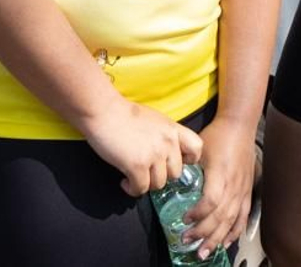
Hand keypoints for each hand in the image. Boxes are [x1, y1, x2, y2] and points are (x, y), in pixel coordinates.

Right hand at [81, 98, 203, 196]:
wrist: (103, 111)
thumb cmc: (124, 113)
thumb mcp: (154, 119)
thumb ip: (164, 135)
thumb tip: (166, 153)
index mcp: (172, 129)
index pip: (196, 148)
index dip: (189, 160)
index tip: (173, 161)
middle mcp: (168, 143)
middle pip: (176, 173)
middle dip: (162, 176)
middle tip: (147, 172)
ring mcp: (154, 155)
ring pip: (159, 184)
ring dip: (146, 184)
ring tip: (134, 176)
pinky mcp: (137, 166)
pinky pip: (141, 189)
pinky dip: (132, 189)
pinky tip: (124, 181)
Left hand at [180, 115, 257, 258]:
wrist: (239, 126)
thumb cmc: (217, 135)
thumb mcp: (199, 148)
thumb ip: (187, 166)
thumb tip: (170, 179)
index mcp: (220, 174)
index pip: (211, 201)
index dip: (198, 214)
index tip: (184, 219)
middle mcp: (233, 185)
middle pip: (220, 216)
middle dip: (203, 233)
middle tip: (188, 242)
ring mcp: (242, 190)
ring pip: (231, 220)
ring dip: (217, 238)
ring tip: (204, 252)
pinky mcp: (247, 191)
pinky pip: (243, 216)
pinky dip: (235, 232)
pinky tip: (226, 242)